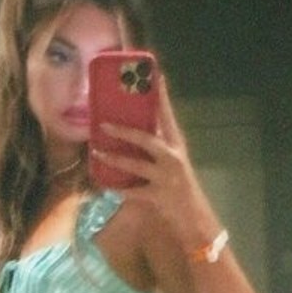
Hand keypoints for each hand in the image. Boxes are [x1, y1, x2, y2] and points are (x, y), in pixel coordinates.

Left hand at [94, 74, 215, 246]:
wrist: (194, 218)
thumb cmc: (181, 187)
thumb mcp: (173, 162)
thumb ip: (157, 147)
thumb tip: (132, 132)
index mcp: (176, 145)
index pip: (168, 116)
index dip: (161, 96)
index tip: (155, 75)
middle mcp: (172, 158)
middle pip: (146, 138)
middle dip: (123, 130)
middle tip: (103, 123)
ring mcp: (165, 178)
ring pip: (135, 164)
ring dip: (114, 158)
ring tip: (97, 152)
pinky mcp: (157, 196)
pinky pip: (132, 190)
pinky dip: (118, 187)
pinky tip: (105, 184)